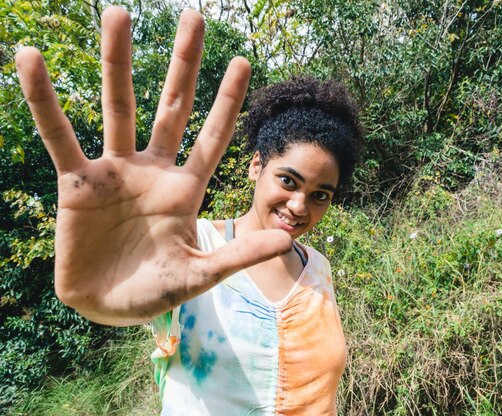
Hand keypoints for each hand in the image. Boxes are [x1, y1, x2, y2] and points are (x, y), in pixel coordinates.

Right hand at [15, 7, 290, 325]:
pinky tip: (30, 60)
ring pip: (118, 108)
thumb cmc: (154, 292)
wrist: (105, 308)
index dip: (227, 101)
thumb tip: (286, 239)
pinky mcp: (77, 183)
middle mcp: (153, 171)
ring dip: (117, 63)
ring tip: (119, 14)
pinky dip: (44, 101)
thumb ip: (238, 255)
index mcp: (185, 189)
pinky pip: (59, 136)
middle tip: (194, 17)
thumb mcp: (198, 275)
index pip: (212, 137)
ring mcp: (115, 172)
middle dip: (184, 65)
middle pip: (171, 107)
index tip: (244, 62)